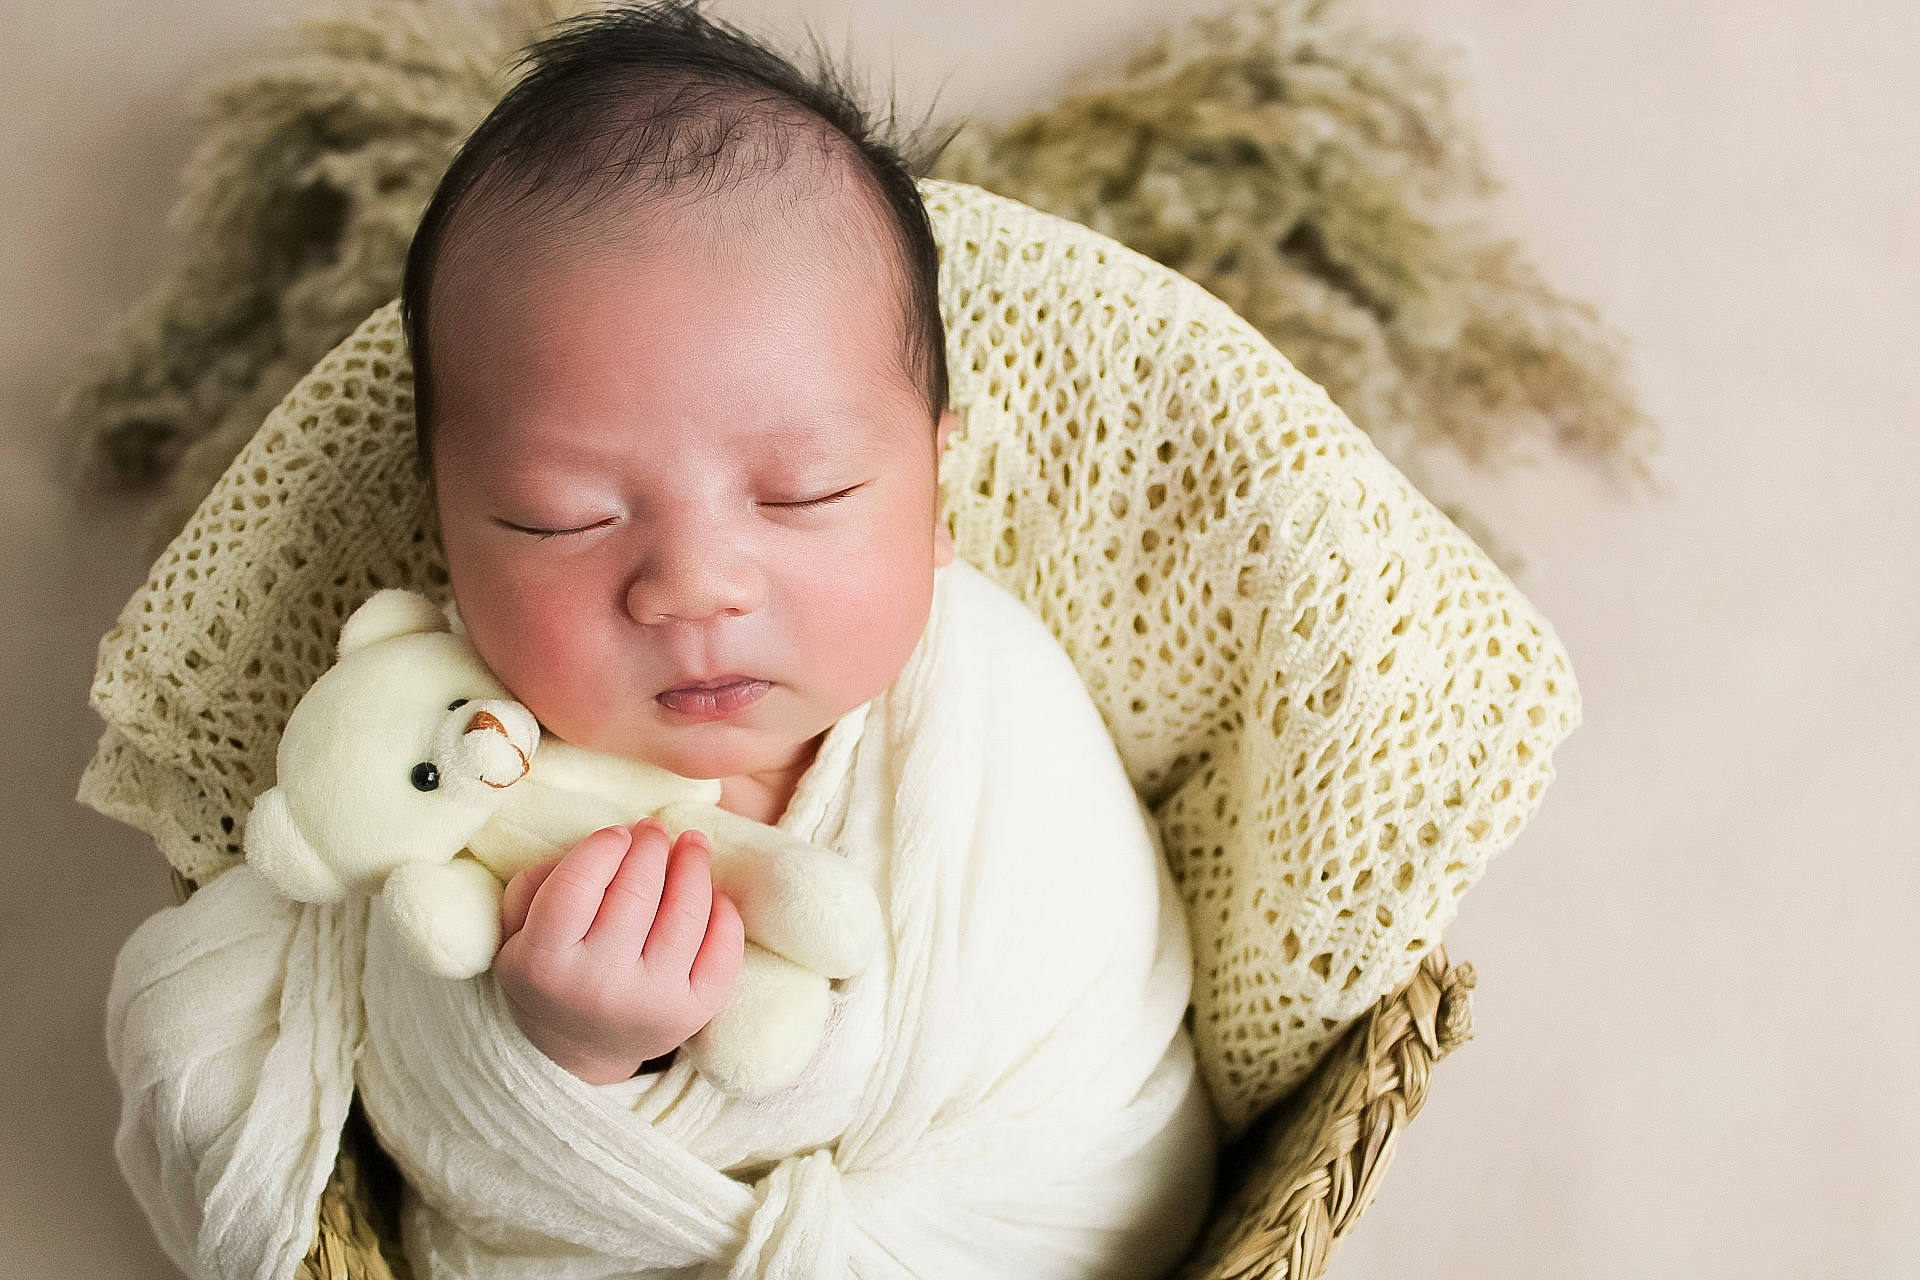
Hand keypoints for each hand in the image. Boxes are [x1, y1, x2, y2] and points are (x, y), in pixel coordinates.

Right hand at [493, 817, 744, 1084]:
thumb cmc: (551, 973)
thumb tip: (602, 845)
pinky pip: (723, 949)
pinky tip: (712, 893)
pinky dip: (724, 912)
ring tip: (692, 844)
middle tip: (654, 830)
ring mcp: (652, 1002)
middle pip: (637, 891)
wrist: (579, 1051)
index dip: (603, 846)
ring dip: (694, 865)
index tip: (618, 833)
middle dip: (651, 846)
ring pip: (686, 914)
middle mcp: (599, 985)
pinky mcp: (694, 1012)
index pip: (576, 885)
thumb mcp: (518, 933)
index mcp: (545, 962)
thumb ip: (538, 882)